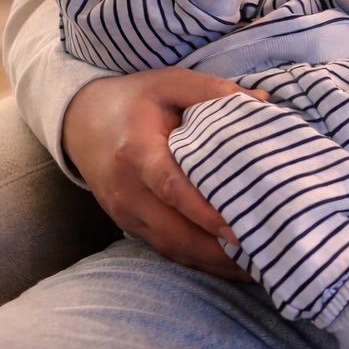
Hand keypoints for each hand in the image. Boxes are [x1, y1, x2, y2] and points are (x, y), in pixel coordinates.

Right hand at [62, 67, 268, 277]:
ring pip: (172, 247)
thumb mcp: (171, 83)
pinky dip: (199, 260)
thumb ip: (214, 92)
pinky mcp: (130, 224)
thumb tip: (264, 103)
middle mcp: (128, 190)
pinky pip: (166, 248)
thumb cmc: (135, 99)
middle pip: (174, 230)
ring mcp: (126, 212)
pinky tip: (231, 264)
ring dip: (213, 261)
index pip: (171, 187)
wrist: (82, 119)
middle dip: (218, 249)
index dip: (204, 211)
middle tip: (265, 252)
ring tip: (258, 265)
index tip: (238, 228)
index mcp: (138, 151)